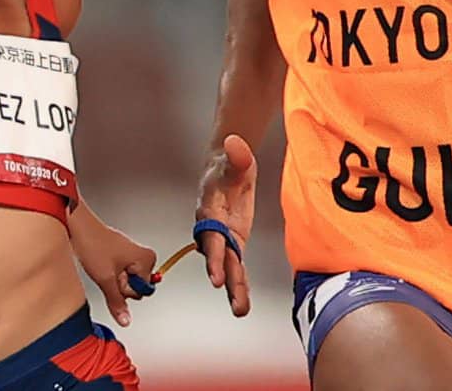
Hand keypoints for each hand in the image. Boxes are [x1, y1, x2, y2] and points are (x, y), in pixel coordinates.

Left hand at [76, 225, 156, 327]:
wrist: (80, 228)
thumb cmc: (94, 245)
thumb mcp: (105, 279)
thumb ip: (117, 303)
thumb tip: (126, 320)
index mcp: (146, 259)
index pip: (141, 292)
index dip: (125, 289)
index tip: (115, 277)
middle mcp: (144, 256)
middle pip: (135, 288)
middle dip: (120, 285)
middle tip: (108, 271)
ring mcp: (134, 256)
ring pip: (127, 283)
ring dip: (114, 281)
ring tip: (104, 266)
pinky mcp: (124, 257)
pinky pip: (122, 276)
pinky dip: (111, 275)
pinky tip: (103, 265)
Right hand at [195, 133, 256, 316]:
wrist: (227, 167)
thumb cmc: (230, 162)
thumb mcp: (236, 156)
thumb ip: (237, 153)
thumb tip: (234, 141)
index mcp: (209, 210)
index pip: (210, 236)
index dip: (213, 255)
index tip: (216, 274)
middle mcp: (212, 228)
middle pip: (217, 255)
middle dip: (222, 274)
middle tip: (225, 292)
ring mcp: (223, 237)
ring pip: (227, 265)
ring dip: (232, 287)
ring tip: (240, 309)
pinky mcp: (235, 241)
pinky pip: (236, 265)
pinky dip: (240, 282)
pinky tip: (243, 301)